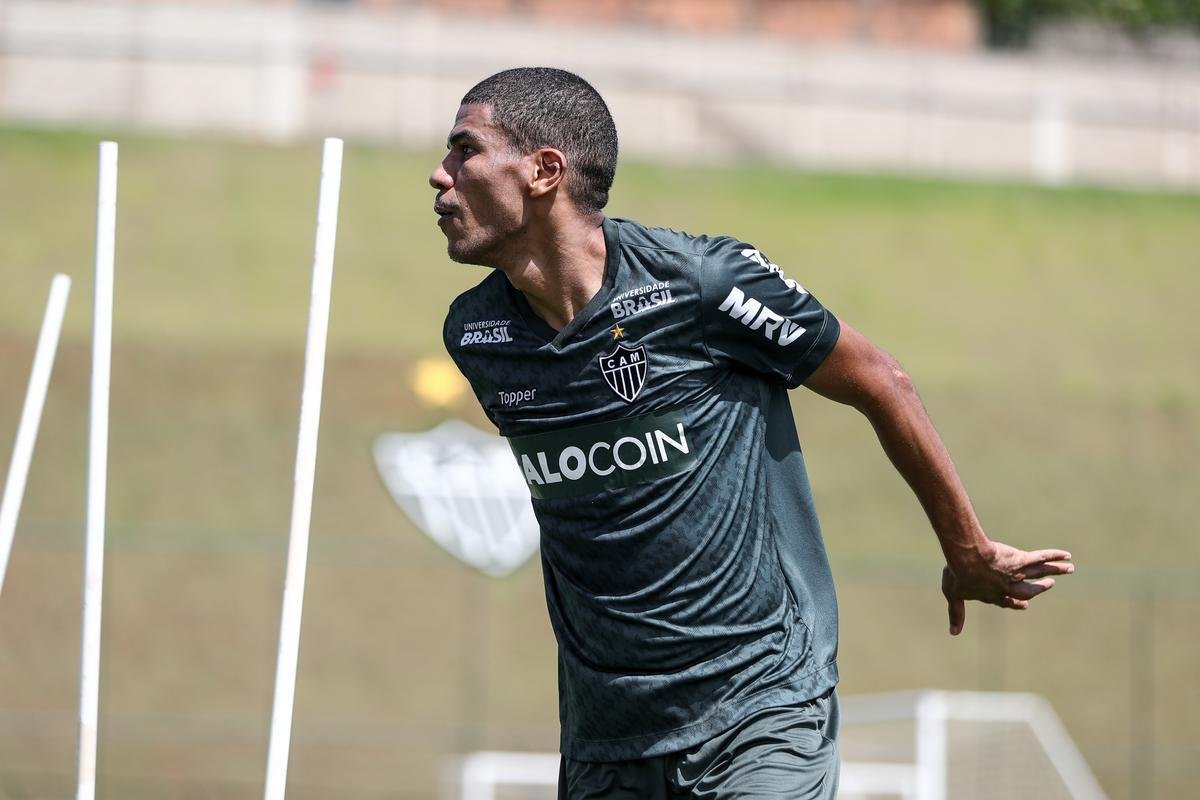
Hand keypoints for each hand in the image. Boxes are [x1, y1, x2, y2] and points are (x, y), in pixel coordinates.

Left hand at [941, 542, 1073, 635]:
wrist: (968, 560)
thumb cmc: (959, 576)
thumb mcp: (953, 594)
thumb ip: (956, 613)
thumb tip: (953, 633)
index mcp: (995, 595)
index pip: (1008, 600)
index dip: (1016, 602)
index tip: (1024, 605)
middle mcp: (1009, 585)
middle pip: (1029, 589)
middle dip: (1040, 587)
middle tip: (1050, 583)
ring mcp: (1017, 573)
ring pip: (1039, 571)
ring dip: (1055, 570)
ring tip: (1070, 568)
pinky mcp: (1021, 560)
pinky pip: (1040, 558)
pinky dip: (1054, 556)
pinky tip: (1066, 555)